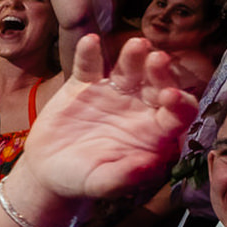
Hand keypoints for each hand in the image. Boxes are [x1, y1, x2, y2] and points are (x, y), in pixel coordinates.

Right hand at [13, 38, 199, 202]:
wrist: (48, 170)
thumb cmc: (82, 181)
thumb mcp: (103, 184)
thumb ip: (127, 176)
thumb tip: (151, 164)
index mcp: (154, 132)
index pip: (177, 114)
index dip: (179, 104)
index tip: (171, 97)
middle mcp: (140, 108)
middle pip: (157, 84)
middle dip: (160, 72)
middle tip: (158, 59)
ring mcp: (113, 92)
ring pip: (129, 69)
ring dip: (133, 56)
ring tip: (136, 45)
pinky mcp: (83, 84)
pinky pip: (89, 65)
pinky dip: (89, 52)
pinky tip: (91, 41)